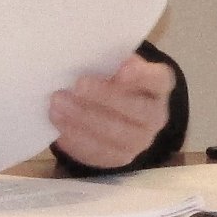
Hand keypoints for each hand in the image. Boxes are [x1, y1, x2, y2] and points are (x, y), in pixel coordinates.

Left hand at [49, 53, 176, 168]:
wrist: (113, 114)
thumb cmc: (111, 81)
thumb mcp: (114, 65)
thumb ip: (107, 62)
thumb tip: (84, 58)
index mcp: (159, 85)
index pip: (158, 79)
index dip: (141, 75)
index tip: (121, 70)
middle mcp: (156, 116)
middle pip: (135, 109)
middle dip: (103, 97)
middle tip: (77, 85)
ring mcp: (140, 141)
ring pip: (114, 133)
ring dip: (83, 118)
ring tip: (57, 104)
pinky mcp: (120, 158)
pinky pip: (97, 151)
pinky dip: (75, 136)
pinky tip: (58, 121)